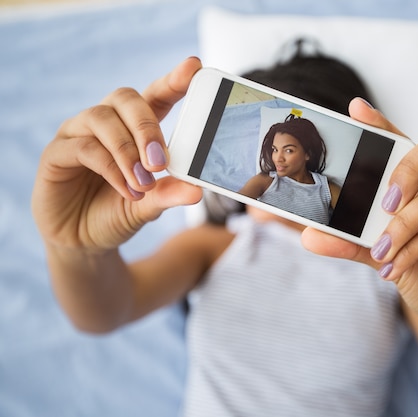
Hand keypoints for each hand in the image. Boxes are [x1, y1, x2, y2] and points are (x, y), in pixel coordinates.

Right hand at [32, 57, 203, 250]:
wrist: (84, 242)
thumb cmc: (119, 212)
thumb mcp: (150, 205)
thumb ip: (169, 193)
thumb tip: (196, 190)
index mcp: (134, 127)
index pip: (155, 95)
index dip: (173, 80)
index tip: (193, 67)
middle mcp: (105, 122)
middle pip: (125, 98)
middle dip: (146, 126)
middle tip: (160, 160)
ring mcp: (78, 134)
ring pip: (102, 119)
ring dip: (127, 151)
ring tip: (143, 183)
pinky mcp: (56, 153)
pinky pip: (83, 147)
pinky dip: (110, 168)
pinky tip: (127, 190)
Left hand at [302, 98, 417, 336]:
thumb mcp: (379, 253)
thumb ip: (349, 240)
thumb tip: (309, 235)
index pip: (407, 142)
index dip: (384, 124)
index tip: (356, 112)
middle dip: (410, 167)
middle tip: (384, 201)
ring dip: (406, 223)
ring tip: (382, 250)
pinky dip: (417, 249)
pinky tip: (396, 268)